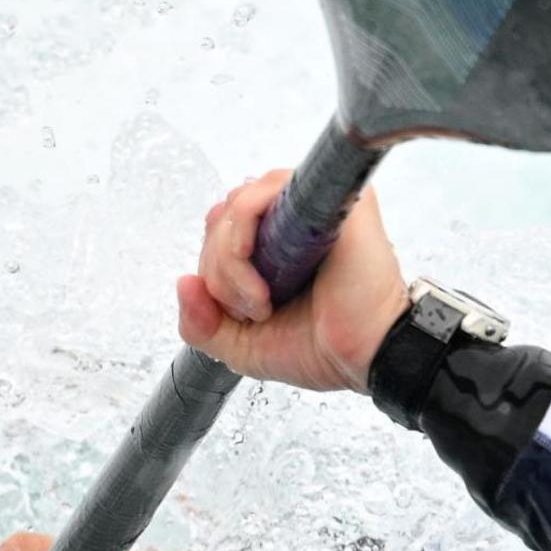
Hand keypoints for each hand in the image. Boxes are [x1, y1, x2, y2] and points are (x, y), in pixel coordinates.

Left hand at [175, 169, 408, 393]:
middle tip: (253, 310)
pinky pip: (262, 194)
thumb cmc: (325, 349)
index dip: (215, 271)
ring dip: (230, 264)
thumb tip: (183, 284)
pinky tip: (266, 281)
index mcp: (276, 245)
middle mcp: (294, 220)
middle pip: (222, 217)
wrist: (367, 356)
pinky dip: (244, 240)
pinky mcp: (332, 199)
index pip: (220, 230)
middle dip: (220, 272)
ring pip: (236, 206)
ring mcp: (312, 206)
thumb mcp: (242, 346)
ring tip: (260, 302)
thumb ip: (201, 323)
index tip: (241, 313)